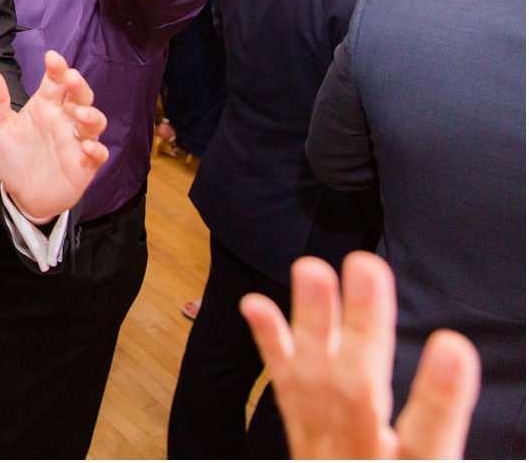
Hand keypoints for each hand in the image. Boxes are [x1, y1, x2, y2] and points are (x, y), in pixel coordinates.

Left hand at [0, 51, 108, 220]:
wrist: (20, 195)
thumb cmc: (14, 157)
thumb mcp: (0, 129)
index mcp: (45, 106)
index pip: (55, 82)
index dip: (57, 68)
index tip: (52, 57)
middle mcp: (64, 120)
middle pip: (79, 97)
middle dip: (78, 86)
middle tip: (71, 78)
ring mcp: (76, 141)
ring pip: (94, 123)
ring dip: (91, 117)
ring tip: (80, 115)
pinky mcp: (84, 165)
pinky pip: (98, 155)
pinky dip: (95, 150)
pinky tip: (86, 147)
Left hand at [242, 252, 479, 459]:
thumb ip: (429, 443)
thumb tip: (455, 365)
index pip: (430, 444)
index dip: (440, 399)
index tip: (453, 345)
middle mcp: (359, 461)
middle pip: (360, 397)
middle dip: (364, 331)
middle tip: (366, 266)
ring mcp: (326, 452)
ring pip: (315, 384)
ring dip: (313, 322)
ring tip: (311, 267)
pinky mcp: (306, 443)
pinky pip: (286, 393)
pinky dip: (273, 348)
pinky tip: (256, 305)